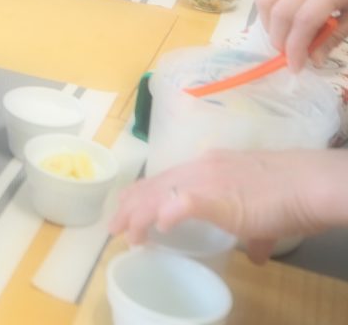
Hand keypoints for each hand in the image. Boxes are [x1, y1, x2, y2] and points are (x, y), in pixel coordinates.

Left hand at [109, 149, 341, 262]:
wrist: (308, 184)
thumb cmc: (289, 195)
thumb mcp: (263, 212)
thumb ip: (254, 233)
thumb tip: (256, 254)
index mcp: (208, 168)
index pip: (164, 179)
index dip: (143, 195)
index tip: (128, 211)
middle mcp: (200, 169)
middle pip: (153, 186)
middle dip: (130, 207)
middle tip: (115, 227)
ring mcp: (205, 180)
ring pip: (159, 195)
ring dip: (139, 215)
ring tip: (126, 234)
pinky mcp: (216, 197)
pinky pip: (183, 203)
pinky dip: (166, 214)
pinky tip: (158, 228)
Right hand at [256, 0, 347, 71]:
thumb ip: (335, 37)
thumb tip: (313, 60)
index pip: (304, 20)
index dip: (296, 47)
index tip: (295, 67)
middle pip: (281, 11)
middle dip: (280, 40)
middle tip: (289, 57)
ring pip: (267, 1)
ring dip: (270, 27)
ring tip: (285, 40)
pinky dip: (270, 15)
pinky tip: (285, 26)